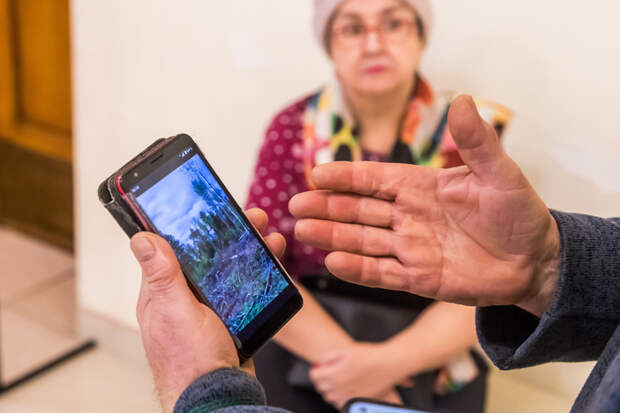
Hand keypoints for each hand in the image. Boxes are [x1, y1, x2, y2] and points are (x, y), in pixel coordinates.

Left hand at [130, 208, 285, 412]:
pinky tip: (271, 265)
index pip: (175, 248)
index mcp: (163, 292)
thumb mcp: (175, 311)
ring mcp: (207, 310)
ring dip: (250, 251)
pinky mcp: (229, 320)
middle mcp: (184, 298)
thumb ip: (162, 275)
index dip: (193, 226)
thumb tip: (140, 238)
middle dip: (230, 234)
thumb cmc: (190, 361)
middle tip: (253, 217)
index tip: (210, 206)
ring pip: (229, 271)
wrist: (219, 398)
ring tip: (271, 237)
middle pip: (207, 256)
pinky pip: (242, 290)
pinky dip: (257, 275)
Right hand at [290, 95, 559, 315]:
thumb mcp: (499, 173)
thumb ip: (475, 142)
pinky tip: (334, 262)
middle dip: (327, 205)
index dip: (346, 176)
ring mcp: (411, 247)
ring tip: (303, 230)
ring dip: (332, 235)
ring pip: (362, 240)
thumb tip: (462, 99)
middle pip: (359, 209)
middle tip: (296, 204)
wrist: (534, 261)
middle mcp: (408, 216)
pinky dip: (358, 270)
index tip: (317, 172)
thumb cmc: (518, 213)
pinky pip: (382, 273)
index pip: (375, 179)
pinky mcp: (418, 278)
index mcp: (421, 187)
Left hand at [310, 342, 412, 407]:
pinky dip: (340, 397)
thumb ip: (328, 357)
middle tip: (330, 372)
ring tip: (339, 380)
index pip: (315, 376)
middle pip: (321, 388)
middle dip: (323, 380)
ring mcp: (348, 396)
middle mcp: (340, 388)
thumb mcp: (345, 350)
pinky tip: (347, 388)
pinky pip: (340, 404)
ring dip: (331, 390)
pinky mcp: (357, 401)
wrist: (388, 364)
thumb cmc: (369, 355)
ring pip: (330, 398)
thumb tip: (320, 365)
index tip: (320, 368)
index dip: (317, 370)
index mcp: (334, 374)